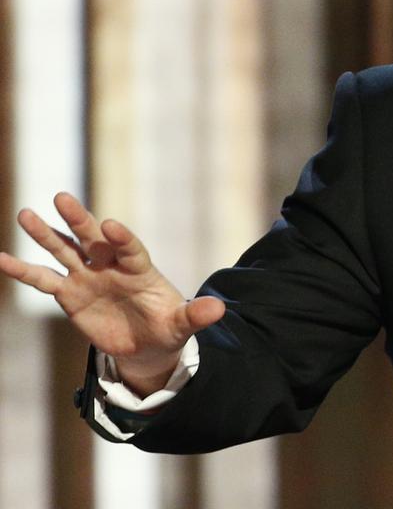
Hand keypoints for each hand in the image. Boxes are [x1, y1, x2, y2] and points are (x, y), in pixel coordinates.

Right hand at [0, 192, 224, 394]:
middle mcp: (111, 266)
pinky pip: (44, 280)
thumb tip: (219, 308)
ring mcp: (88, 277)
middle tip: (62, 197)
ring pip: (64, 251)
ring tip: (26, 214)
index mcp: (141, 269)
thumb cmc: (167, 328)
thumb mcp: (183, 324)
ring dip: (46, 234)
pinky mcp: (70, 294)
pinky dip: (23, 270)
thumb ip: (196, 315)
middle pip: (93, 239)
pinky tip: (3, 259)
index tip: (110, 225)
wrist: (146, 346)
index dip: (122, 237)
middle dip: (79, 220)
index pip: (131, 248)